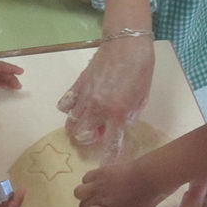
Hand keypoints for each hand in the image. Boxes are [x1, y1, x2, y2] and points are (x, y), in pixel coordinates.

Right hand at [58, 36, 153, 160]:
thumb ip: (129, 116)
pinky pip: (65, 105)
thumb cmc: (141, 68)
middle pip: (82, 136)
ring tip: (90, 119)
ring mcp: (84, 96)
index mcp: (117, 112)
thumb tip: (118, 126)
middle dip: (89, 139)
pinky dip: (70, 109)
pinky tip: (80, 104)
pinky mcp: (76, 85)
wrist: (126, 42)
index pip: (110, 144)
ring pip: (71, 123)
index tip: (107, 164)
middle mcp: (97, 108)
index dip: (108, 157)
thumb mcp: (142, 97)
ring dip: (79, 127)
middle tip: (99, 131)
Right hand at [73, 159, 169, 206]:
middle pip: (82, 206)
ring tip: (96, 193)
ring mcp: (98, 184)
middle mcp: (99, 198)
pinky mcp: (100, 171)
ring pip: (78, 192)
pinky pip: (85, 178)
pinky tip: (99, 182)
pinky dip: (89, 181)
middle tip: (99, 206)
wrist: (148, 176)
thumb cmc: (146, 199)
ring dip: (86, 194)